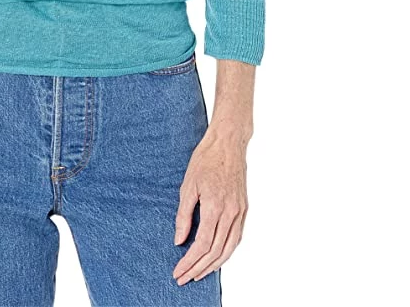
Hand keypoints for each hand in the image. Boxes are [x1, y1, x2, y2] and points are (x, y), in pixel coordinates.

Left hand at [172, 129, 248, 284]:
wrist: (228, 143)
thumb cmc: (205, 159)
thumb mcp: (187, 185)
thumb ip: (184, 215)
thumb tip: (179, 240)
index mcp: (215, 206)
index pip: (202, 244)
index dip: (190, 261)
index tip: (178, 271)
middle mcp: (231, 213)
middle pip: (216, 252)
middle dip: (199, 268)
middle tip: (184, 278)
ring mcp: (240, 212)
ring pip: (229, 248)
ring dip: (214, 265)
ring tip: (199, 273)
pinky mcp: (244, 209)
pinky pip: (236, 237)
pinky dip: (226, 252)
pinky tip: (216, 257)